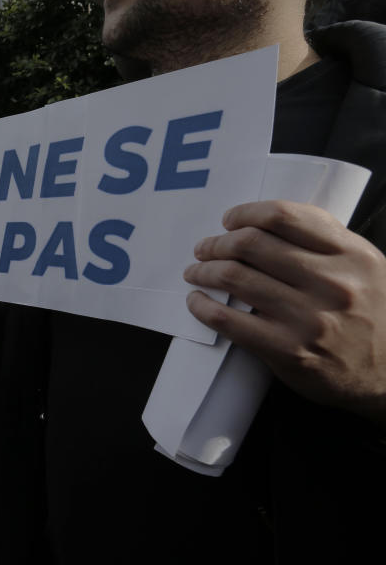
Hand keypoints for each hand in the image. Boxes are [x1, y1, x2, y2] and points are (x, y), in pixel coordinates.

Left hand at [184, 200, 385, 423]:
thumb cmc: (370, 313)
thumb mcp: (364, 267)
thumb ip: (325, 240)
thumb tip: (263, 220)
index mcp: (350, 255)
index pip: (284, 217)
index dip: (246, 213)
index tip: (229, 221)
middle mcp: (332, 283)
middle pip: (251, 245)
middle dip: (217, 243)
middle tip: (205, 248)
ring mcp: (309, 319)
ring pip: (235, 278)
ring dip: (204, 271)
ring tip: (196, 271)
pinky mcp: (288, 351)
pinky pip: (228, 321)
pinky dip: (202, 307)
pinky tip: (196, 301)